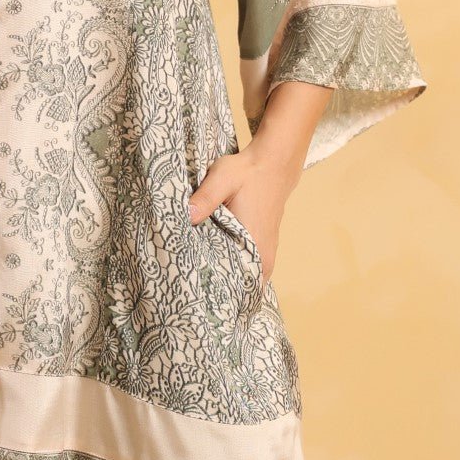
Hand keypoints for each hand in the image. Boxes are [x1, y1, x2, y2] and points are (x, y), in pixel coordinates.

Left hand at [187, 140, 301, 281]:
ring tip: (200, 283)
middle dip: (217, 290)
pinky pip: (250, 270)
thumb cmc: (247, 172)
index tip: (195, 295)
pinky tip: (215, 268)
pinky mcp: (264, 248)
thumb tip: (186, 217)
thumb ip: (204, 198)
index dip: (216, 292)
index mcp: (253, 243)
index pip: (236, 284)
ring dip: (227, 282)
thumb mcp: (221, 178)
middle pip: (240, 288)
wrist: (273, 164)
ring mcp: (266, 254)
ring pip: (245, 280)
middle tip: (191, 292)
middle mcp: (263, 255)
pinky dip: (235, 272)